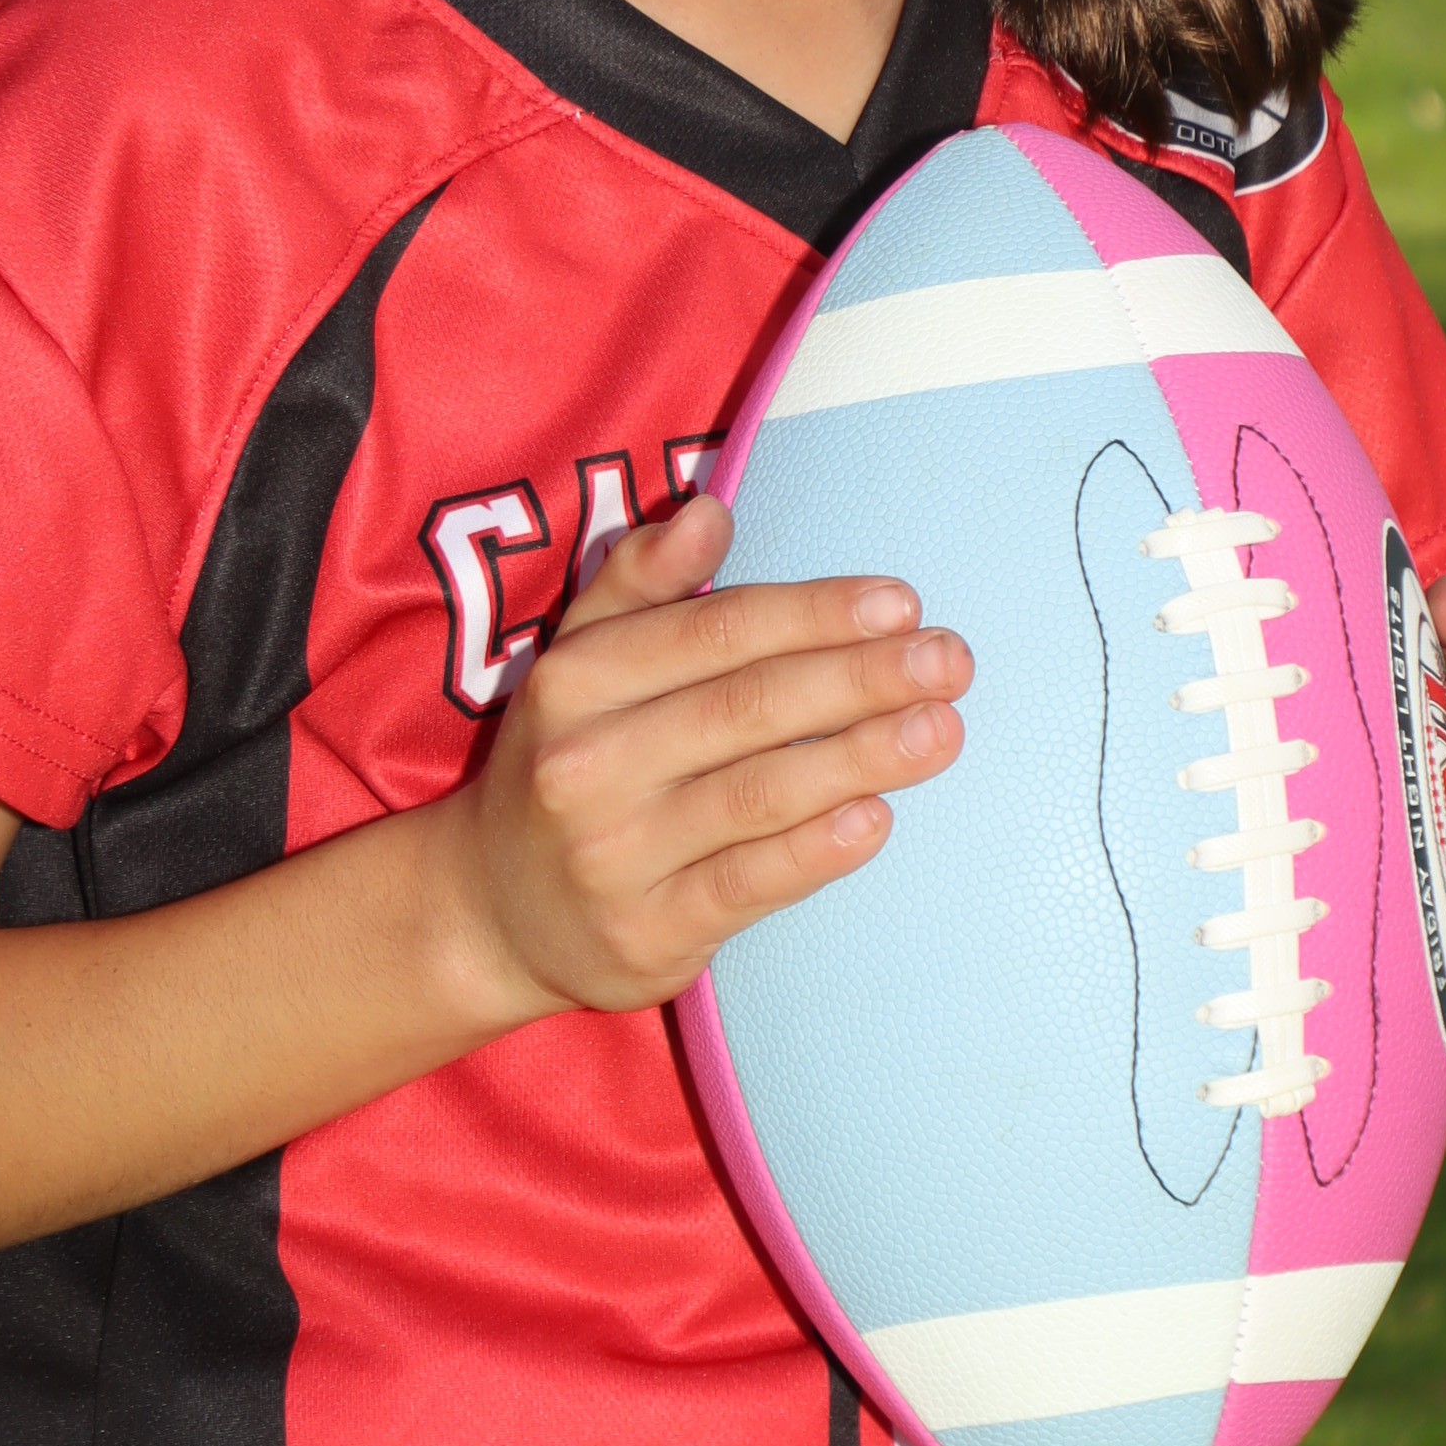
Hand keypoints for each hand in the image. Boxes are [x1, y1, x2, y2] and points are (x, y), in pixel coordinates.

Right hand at [439, 488, 969, 1022]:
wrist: (494, 912)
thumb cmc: (569, 762)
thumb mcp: (576, 662)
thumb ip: (639, 582)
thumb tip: (710, 511)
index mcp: (573, 680)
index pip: (715, 631)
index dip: (813, 613)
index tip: (901, 604)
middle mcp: (585, 764)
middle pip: (746, 708)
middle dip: (860, 680)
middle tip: (950, 662)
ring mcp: (613, 855)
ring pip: (757, 794)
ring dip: (861, 759)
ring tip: (942, 731)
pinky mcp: (646, 934)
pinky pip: (746, 884)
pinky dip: (815, 851)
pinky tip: (877, 819)